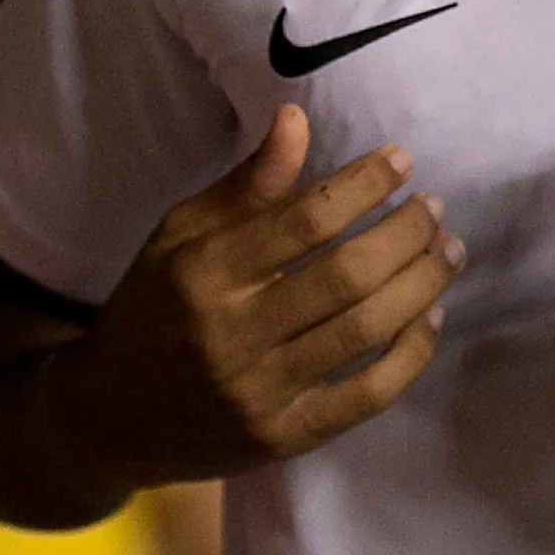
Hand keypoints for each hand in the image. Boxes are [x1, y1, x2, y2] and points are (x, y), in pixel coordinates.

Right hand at [50, 105, 463, 490]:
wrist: (106, 420)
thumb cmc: (153, 309)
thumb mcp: (179, 236)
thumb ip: (245, 185)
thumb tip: (297, 116)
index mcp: (203, 273)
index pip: (305, 219)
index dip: (364, 185)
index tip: (402, 161)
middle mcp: (232, 334)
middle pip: (346, 275)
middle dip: (405, 233)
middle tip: (434, 207)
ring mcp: (260, 393)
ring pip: (365, 330)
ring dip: (421, 284)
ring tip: (448, 250)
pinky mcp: (283, 439)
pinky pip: (367, 396)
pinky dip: (410, 354)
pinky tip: (431, 317)